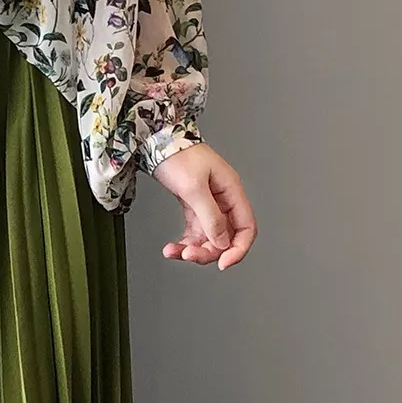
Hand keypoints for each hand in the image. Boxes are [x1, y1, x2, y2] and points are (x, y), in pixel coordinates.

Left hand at [150, 142, 256, 270]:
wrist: (155, 139)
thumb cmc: (177, 154)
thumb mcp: (194, 187)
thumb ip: (210, 216)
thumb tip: (222, 242)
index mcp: (231, 191)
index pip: (246, 228)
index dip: (238, 249)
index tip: (223, 263)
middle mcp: (223, 199)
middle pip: (226, 236)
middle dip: (209, 251)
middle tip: (188, 256)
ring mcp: (208, 203)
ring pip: (208, 237)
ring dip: (193, 248)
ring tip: (173, 252)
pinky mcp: (193, 204)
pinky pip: (194, 230)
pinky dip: (185, 241)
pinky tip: (172, 247)